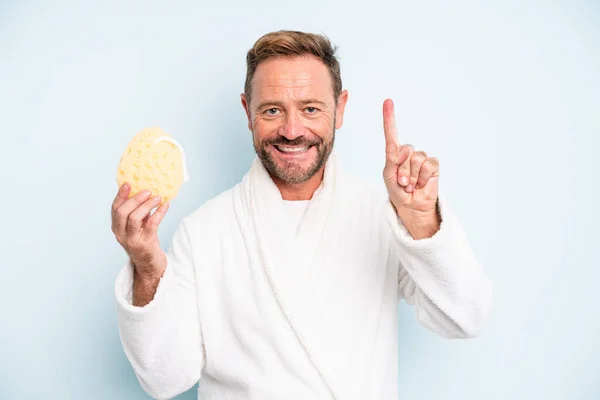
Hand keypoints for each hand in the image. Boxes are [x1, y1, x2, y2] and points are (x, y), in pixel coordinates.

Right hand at [111, 183, 168, 279]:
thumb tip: (145, 191)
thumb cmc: (144, 241)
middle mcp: (121, 234)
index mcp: (117, 227)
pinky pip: (152, 224)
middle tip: (148, 191)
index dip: (121, 195)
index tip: (128, 183)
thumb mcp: (137, 226)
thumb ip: (137, 212)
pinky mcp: (145, 243)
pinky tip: (166, 205)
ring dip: (147, 205)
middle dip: (135, 199)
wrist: (149, 265)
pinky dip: (159, 212)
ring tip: (158, 197)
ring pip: (135, 218)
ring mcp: (132, 240)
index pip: (115, 208)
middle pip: (122, 212)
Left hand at [382, 98, 439, 217]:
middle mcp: (409, 153)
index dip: (389, 117)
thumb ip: (392, 160)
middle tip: (403, 182)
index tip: (388, 101)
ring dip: (412, 176)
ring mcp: (422, 158)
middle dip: (402, 170)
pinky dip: (423, 178)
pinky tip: (421, 184)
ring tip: (411, 184)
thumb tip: (405, 149)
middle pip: (405, 151)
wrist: (411, 206)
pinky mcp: (433, 166)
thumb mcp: (388, 176)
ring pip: (416, 160)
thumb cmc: (398, 191)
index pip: (392, 133)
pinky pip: (428, 166)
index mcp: (395, 153)